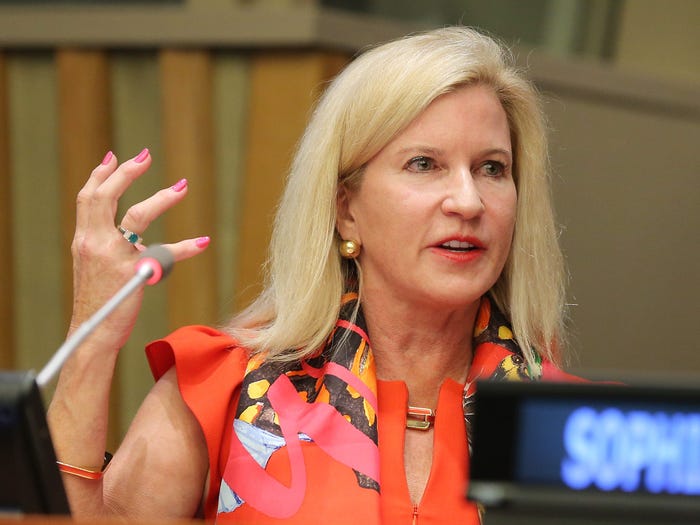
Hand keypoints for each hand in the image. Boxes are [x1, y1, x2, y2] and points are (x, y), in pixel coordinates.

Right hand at [70, 148, 209, 349]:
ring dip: (161, 198)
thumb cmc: (98, 301)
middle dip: (126, 172)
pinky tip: (202, 241)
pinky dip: (186, 247)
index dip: (100, 175)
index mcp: (84, 239)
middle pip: (105, 196)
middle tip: (146, 155)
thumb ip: (106, 246)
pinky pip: (165, 254)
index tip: (112, 156)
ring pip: (136, 216)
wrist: (93, 332)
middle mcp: (94, 243)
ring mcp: (113, 257)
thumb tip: (132, 236)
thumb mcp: (93, 267)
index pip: (88, 198)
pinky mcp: (133, 274)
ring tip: (181, 187)